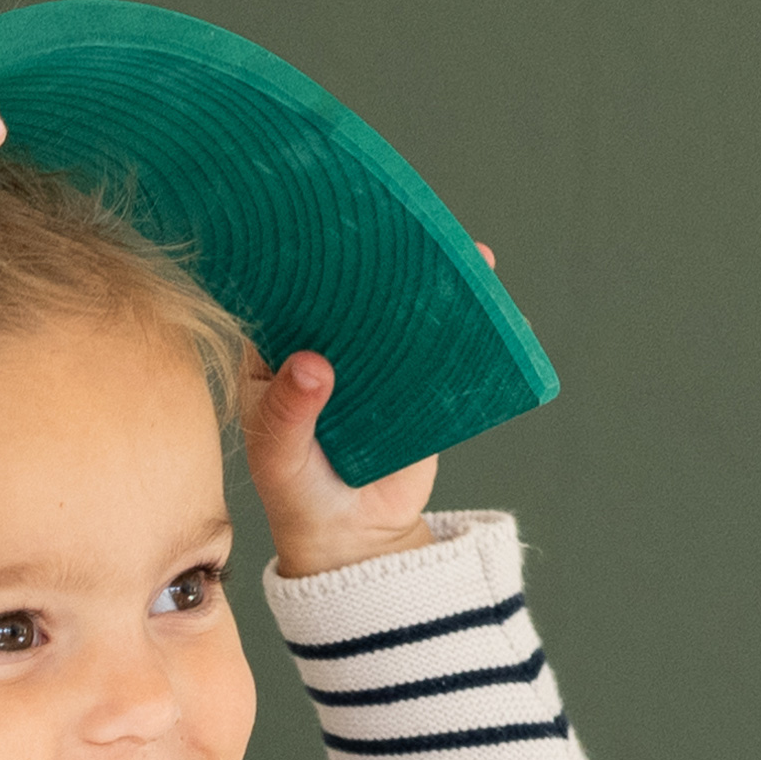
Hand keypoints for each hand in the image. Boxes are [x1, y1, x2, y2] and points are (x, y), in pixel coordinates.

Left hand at [244, 242, 496, 577]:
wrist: (354, 540)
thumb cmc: (298, 496)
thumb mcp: (281, 459)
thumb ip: (287, 414)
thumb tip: (312, 364)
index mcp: (272, 354)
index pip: (285, 292)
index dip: (301, 256)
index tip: (324, 219)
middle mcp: (322, 346)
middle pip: (348, 290)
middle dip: (374, 254)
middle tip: (401, 219)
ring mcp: (371, 363)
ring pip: (397, 310)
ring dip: (428, 276)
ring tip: (461, 249)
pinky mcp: (415, 383)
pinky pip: (439, 345)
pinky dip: (464, 320)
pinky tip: (487, 291)